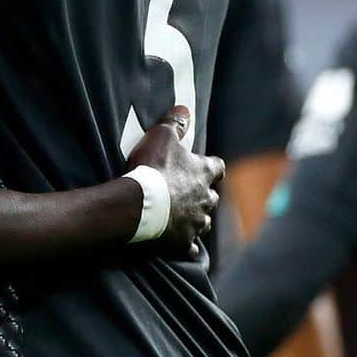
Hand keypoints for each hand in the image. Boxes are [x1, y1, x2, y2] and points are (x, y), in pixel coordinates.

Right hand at [125, 105, 224, 257]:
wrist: (138, 205)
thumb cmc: (151, 168)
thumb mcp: (161, 136)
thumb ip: (174, 122)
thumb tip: (184, 108)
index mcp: (203, 173)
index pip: (218, 167)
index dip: (211, 166)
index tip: (205, 166)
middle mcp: (205, 199)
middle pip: (212, 198)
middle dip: (203, 196)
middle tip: (189, 193)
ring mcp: (195, 223)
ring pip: (204, 223)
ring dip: (196, 219)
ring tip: (184, 218)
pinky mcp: (182, 242)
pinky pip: (190, 248)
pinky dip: (187, 245)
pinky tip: (181, 245)